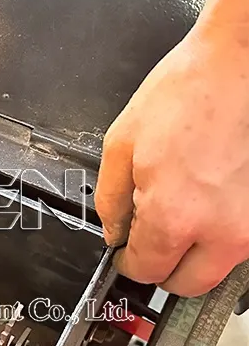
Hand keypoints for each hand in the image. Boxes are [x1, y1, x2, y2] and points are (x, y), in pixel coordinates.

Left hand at [95, 19, 248, 296]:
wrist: (243, 60)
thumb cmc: (192, 89)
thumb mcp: (122, 142)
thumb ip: (110, 199)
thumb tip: (114, 232)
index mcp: (174, 217)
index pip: (146, 271)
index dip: (130, 262)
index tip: (128, 253)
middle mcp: (221, 231)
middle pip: (188, 284)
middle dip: (166, 268)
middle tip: (155, 241)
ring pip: (221, 266)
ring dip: (200, 250)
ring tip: (189, 207)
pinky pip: (242, 239)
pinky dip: (226, 229)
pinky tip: (214, 195)